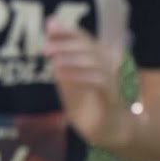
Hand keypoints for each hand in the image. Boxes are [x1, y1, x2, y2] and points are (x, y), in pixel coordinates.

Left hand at [43, 18, 126, 148]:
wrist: (109, 133)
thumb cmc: (90, 106)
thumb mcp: (69, 83)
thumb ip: (61, 61)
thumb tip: (50, 37)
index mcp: (98, 59)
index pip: (85, 38)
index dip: (68, 31)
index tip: (50, 27)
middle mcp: (109, 66)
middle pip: (89, 47)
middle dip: (66, 44)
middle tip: (45, 48)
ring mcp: (113, 81)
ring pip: (95, 62)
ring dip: (72, 59)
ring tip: (53, 61)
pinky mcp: (114, 98)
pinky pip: (99, 81)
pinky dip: (81, 76)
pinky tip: (64, 74)